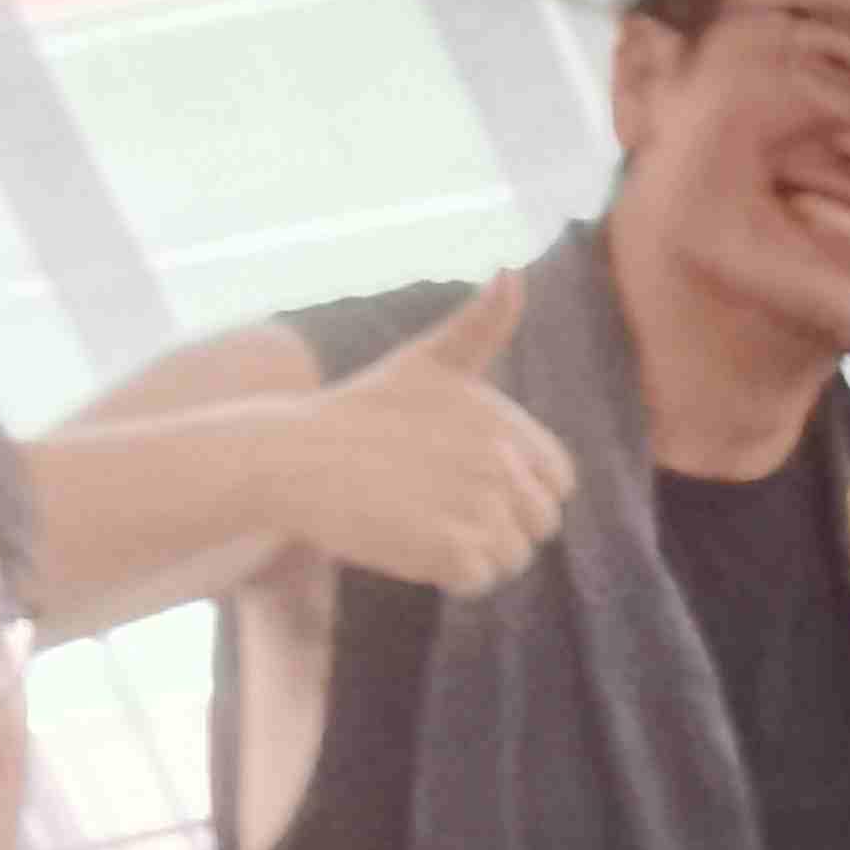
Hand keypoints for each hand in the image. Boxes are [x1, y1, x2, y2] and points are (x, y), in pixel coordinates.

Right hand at [288, 274, 573, 595]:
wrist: (291, 456)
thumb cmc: (363, 411)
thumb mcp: (429, 360)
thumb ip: (482, 325)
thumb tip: (513, 269)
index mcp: (505, 423)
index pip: (558, 484)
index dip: (520, 491)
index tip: (466, 478)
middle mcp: (500, 462)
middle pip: (538, 526)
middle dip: (496, 525)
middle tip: (434, 503)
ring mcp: (476, 505)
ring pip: (512, 559)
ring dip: (472, 554)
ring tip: (419, 519)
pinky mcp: (449, 547)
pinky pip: (478, 581)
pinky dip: (448, 575)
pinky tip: (409, 541)